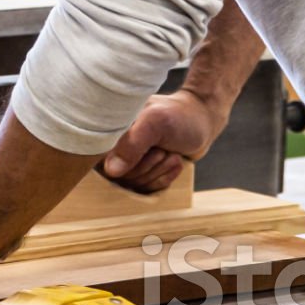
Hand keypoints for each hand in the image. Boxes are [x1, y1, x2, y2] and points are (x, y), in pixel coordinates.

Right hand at [100, 90, 226, 193]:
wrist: (201, 120)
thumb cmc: (180, 116)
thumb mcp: (157, 123)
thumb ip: (132, 144)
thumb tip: (111, 171)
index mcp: (111, 129)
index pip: (102, 161)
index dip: (128, 162)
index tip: (151, 149)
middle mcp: (115, 144)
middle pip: (121, 176)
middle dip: (149, 166)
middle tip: (164, 149)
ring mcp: (128, 159)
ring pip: (135, 184)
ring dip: (159, 171)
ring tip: (170, 153)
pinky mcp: (141, 170)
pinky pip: (145, 188)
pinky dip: (164, 178)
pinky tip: (172, 161)